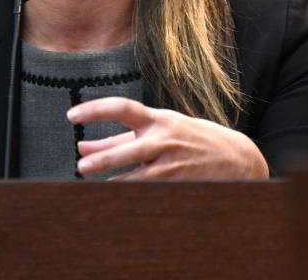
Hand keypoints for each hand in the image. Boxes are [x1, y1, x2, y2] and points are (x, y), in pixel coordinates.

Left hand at [69, 97, 269, 180]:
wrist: (236, 157)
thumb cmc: (189, 138)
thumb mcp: (157, 130)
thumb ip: (117, 138)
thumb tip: (81, 145)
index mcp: (157, 119)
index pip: (122, 107)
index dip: (95, 109)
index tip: (71, 115)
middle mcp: (164, 138)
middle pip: (128, 148)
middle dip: (103, 159)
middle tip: (81, 166)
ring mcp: (173, 163)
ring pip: (137, 177)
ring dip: (113, 184)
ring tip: (92, 189)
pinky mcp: (179, 183)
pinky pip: (149, 192)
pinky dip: (130, 196)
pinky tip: (115, 200)